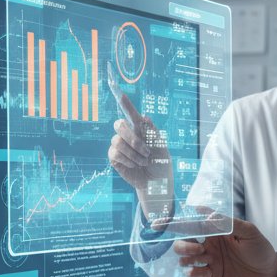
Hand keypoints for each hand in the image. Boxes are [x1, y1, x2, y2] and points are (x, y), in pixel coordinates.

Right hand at [107, 92, 173, 221]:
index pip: (131, 113)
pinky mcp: (114, 157)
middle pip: (119, 125)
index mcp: (140, 128)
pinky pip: (115, 153)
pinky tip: (135, 165)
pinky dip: (128, 160)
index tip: (121, 94)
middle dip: (133, 138)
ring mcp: (119, 145)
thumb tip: (145, 116)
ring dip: (133, 153)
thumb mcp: (161, 147)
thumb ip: (153, 132)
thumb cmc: (160, 162)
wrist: (156, 182)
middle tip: (146, 151)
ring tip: (143, 161)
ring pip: (117, 141)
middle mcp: (127, 134)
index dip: (125, 104)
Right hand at [170, 215, 276, 276]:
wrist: (268, 274)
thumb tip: (207, 217)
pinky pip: (193, 273)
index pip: (193, 224)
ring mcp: (209, 259)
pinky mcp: (211, 274)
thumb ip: (229, 223)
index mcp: (216, 230)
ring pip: (185, 257)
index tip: (158, 224)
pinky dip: (190, 272)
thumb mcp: (249, 232)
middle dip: (182, 244)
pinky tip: (197, 272)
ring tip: (202, 258)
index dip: (174, 223)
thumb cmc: (260, 249)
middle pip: (183, 241)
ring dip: (186, 257)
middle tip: (198, 249)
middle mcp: (209, 243)